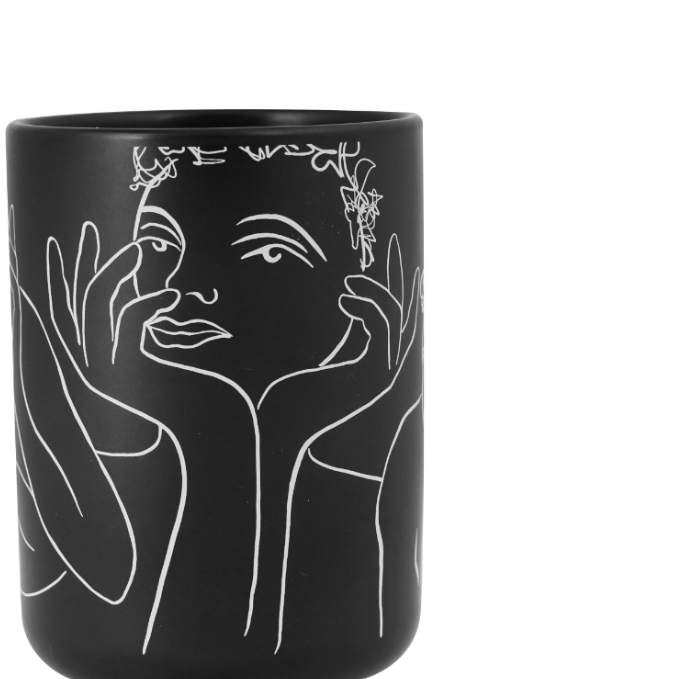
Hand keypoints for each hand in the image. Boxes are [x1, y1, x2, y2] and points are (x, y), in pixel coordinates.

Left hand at [258, 233, 421, 454]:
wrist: (277, 436)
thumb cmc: (276, 403)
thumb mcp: (291, 358)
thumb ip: (298, 336)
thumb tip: (278, 309)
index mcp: (361, 363)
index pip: (384, 316)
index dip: (383, 286)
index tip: (375, 258)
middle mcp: (377, 368)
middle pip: (402, 313)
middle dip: (398, 276)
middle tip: (393, 242)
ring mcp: (379, 374)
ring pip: (395, 318)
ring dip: (376, 291)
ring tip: (349, 281)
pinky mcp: (373, 376)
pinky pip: (382, 329)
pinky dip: (367, 307)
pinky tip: (344, 297)